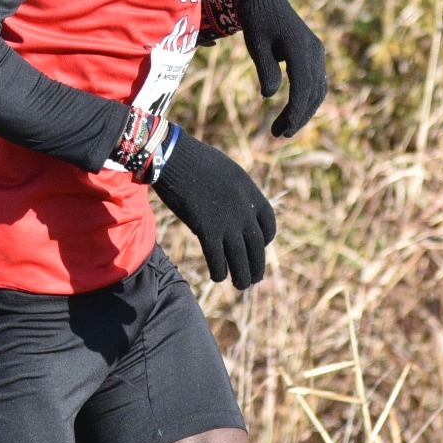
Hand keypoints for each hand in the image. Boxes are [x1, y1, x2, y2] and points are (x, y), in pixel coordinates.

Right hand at [153, 135, 276, 288]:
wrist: (173, 156)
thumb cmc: (195, 160)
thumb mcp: (227, 172)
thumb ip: (236, 193)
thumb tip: (235, 210)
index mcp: (251, 192)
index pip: (268, 224)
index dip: (265, 241)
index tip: (257, 248)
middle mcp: (244, 209)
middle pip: (257, 246)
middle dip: (256, 266)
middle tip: (254, 279)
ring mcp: (227, 221)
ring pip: (240, 258)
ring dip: (242, 276)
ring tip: (240, 286)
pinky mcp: (206, 229)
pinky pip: (217, 258)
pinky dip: (219, 271)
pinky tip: (217, 277)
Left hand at [236, 0, 327, 137]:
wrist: (266, 0)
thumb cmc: (257, 21)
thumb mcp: (256, 44)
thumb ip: (265, 69)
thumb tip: (269, 96)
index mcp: (300, 46)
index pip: (303, 86)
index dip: (296, 110)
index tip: (285, 130)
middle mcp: (314, 50)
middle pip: (313, 91)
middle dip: (299, 116)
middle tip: (280, 135)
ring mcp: (317, 52)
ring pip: (318, 89)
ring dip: (304, 110)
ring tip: (284, 129)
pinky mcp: (315, 54)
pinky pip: (316, 82)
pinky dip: (306, 99)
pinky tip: (292, 112)